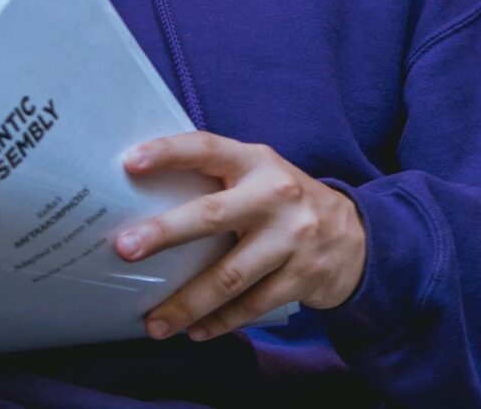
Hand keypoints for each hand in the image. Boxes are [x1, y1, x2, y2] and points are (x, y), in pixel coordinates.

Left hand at [114, 133, 366, 340]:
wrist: (356, 238)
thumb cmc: (285, 205)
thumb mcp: (261, 177)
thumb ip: (219, 180)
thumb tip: (143, 201)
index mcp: (257, 163)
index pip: (208, 148)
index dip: (169, 152)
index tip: (130, 163)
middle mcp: (275, 195)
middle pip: (213, 215)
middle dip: (165, 233)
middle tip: (124, 249)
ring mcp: (291, 238)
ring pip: (229, 276)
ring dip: (186, 302)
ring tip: (155, 324)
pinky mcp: (301, 276)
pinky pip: (251, 305)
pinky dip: (219, 322)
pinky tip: (193, 331)